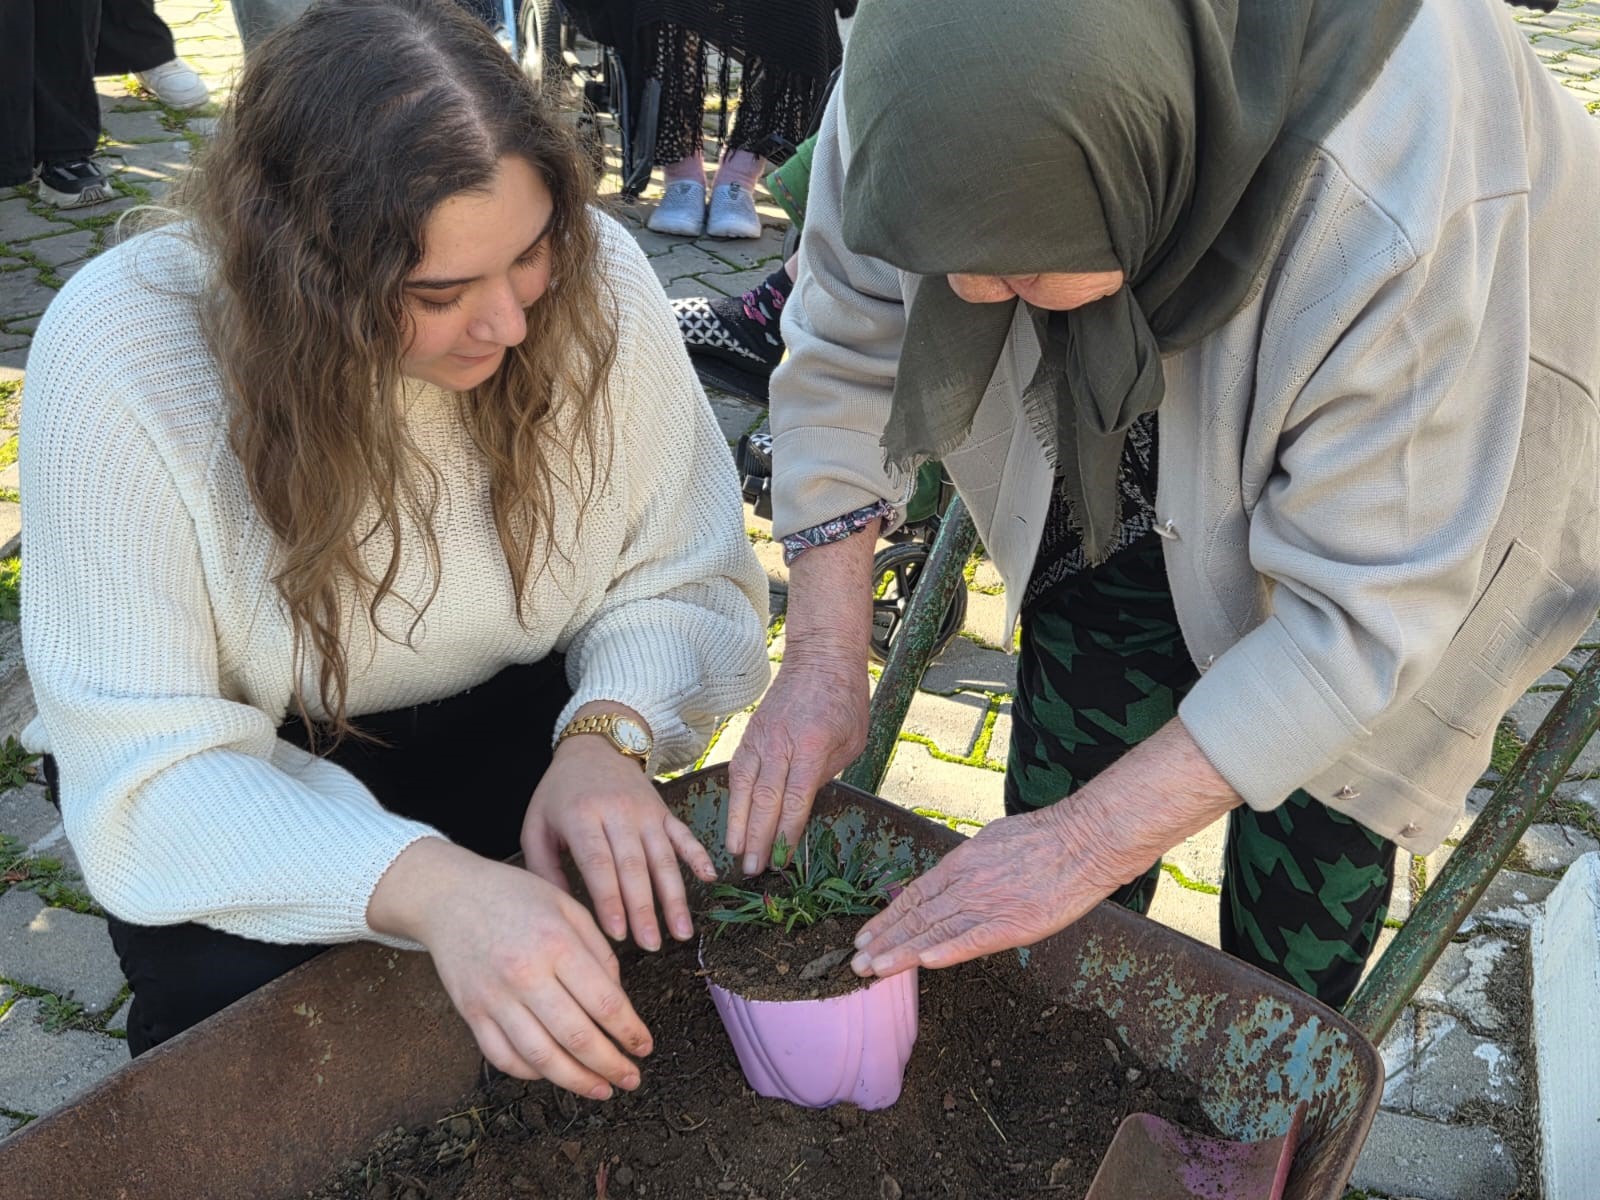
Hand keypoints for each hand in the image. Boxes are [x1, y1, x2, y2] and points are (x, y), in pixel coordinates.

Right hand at [369, 838, 651, 1099]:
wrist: (449, 895)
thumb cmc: (515, 897)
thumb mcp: (567, 907)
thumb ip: (598, 952)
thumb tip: (618, 1002)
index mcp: (556, 942)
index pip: (604, 1002)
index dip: (630, 1031)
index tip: (645, 1046)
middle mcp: (525, 974)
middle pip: (576, 1037)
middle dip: (611, 1065)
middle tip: (632, 1078)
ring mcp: (494, 997)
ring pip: (540, 1057)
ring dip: (576, 1080)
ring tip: (601, 1089)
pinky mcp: (471, 1012)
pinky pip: (502, 1056)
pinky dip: (531, 1072)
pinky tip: (554, 1074)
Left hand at [522, 730, 714, 951]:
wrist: (594, 747)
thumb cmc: (559, 793)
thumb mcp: (536, 825)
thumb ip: (543, 869)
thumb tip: (563, 912)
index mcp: (581, 816)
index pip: (599, 863)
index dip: (610, 899)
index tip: (617, 933)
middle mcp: (617, 813)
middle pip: (634, 866)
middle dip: (644, 909)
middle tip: (650, 945)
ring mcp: (645, 812)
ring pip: (663, 858)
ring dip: (675, 897)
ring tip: (681, 932)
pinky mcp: (664, 811)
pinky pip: (683, 835)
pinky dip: (698, 856)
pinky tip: (710, 878)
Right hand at [727, 526, 878, 875]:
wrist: (820, 658)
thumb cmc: (845, 701)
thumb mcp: (851, 743)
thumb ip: (826, 776)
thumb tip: (803, 809)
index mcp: (814, 746)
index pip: (795, 799)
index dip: (786, 833)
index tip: (780, 860)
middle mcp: (782, 743)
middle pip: (765, 799)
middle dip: (757, 838)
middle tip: (752, 870)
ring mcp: (761, 738)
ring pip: (744, 788)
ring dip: (738, 824)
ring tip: (734, 854)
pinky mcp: (750, 735)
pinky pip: (737, 772)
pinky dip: (733, 799)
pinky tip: (732, 821)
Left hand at [849, 720, 1241, 977]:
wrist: (1085, 839)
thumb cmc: (1044, 837)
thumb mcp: (992, 842)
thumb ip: (966, 866)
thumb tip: (944, 880)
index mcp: (963, 864)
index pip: (915, 896)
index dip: (888, 918)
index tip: (865, 936)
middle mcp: (969, 884)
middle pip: (918, 916)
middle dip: (884, 941)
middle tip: (855, 963)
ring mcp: (990, 903)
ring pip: (937, 931)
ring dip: (902, 953)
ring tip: (873, 970)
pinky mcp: (1016, 922)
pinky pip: (975, 940)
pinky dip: (948, 951)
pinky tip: (925, 963)